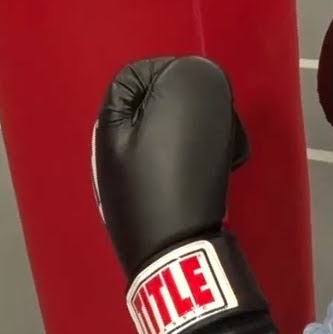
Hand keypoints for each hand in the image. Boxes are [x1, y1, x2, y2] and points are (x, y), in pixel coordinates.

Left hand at [91, 56, 276, 333]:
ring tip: (223, 156)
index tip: (206, 96)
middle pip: (158, 107)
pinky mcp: (155, 209)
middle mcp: (112, 153)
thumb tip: (196, 81)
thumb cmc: (178, 178)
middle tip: (217, 128)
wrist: (182, 260)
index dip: (177, 75)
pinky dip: (202, 168)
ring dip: (205, 139)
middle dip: (196, 111)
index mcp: (109, 124)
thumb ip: (192, 76)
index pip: (136, 74)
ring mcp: (131, 185)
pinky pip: (181, 169)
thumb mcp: (188, 105)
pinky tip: (218, 179)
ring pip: (175, 138)